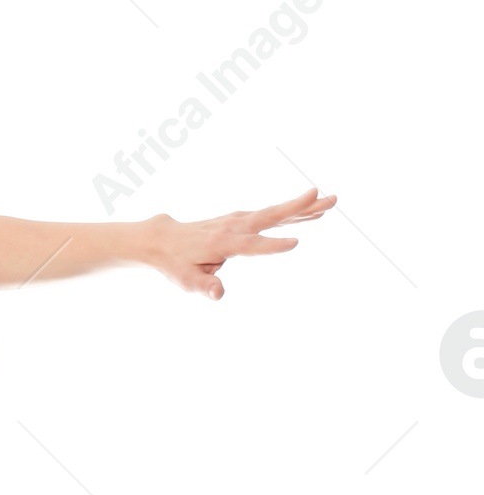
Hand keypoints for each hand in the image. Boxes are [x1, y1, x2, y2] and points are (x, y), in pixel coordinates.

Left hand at [140, 187, 336, 300]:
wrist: (164, 239)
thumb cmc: (176, 264)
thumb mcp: (185, 281)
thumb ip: (204, 287)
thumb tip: (219, 294)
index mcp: (222, 243)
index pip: (251, 246)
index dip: (272, 246)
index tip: (295, 243)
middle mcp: (233, 227)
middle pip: (271, 217)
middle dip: (300, 209)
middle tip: (328, 199)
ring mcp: (238, 220)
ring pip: (275, 213)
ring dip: (303, 207)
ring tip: (330, 202)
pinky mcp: (242, 219)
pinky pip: (271, 215)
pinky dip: (292, 211)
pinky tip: (311, 210)